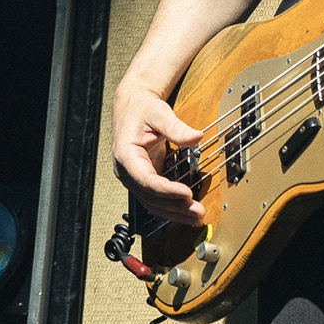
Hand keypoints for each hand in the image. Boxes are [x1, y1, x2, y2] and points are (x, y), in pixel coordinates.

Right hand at [110, 86, 205, 225]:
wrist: (133, 106)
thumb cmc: (142, 109)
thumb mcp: (159, 113)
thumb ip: (176, 127)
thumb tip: (196, 137)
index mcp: (126, 155)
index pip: (146, 180)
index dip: (166, 190)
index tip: (186, 194)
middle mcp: (127, 171)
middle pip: (150, 197)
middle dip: (175, 207)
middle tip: (197, 212)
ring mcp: (134, 177)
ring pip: (153, 203)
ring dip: (175, 212)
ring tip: (196, 217)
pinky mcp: (144, 179)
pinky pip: (156, 198)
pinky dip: (171, 206)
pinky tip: (187, 211)